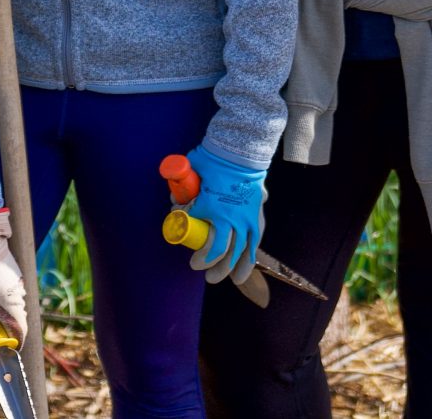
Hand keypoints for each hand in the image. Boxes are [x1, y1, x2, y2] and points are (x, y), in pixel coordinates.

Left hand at [0, 209, 26, 360]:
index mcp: (13, 301)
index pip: (22, 328)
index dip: (15, 342)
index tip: (5, 350)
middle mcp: (18, 290)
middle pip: (15, 315)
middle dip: (4, 328)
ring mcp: (13, 277)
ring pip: (9, 300)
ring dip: (0, 311)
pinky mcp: (7, 267)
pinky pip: (5, 288)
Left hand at [181, 143, 266, 284]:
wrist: (238, 153)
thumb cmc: (212, 163)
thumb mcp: (191, 178)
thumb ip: (183, 194)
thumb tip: (175, 206)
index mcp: (214, 211)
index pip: (207, 243)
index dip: (200, 257)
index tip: (193, 263)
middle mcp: (232, 219)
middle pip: (223, 252)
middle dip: (214, 267)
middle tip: (205, 274)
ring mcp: (246, 218)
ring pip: (242, 250)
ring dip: (235, 267)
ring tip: (231, 279)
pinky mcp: (256, 214)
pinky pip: (255, 239)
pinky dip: (251, 255)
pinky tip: (247, 267)